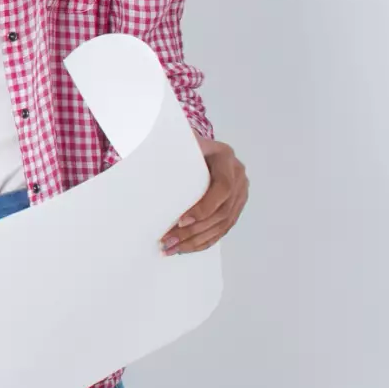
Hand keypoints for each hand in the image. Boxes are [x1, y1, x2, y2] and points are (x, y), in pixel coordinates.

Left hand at [165, 137, 247, 254]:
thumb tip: (148, 157)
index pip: (222, 188)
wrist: (200, 145)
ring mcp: (240, 193)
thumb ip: (173, 145)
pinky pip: (223, 228)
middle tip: (169, 240)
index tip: (181, 220)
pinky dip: (204, 241)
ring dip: (197, 240)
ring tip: (173, 249)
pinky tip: (186, 248)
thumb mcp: (182, 139)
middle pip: (221, 212)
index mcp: (226, 157)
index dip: (204, 207)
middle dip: (195, 230)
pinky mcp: (235, 207)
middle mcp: (238, 177)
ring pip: (222, 224)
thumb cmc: (185, 142)